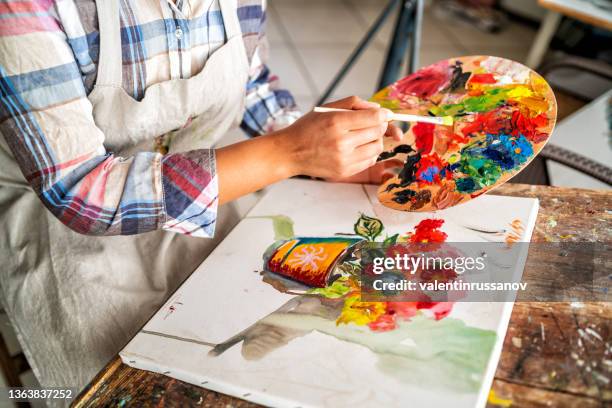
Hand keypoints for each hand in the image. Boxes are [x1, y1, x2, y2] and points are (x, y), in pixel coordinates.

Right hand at [280, 96, 401, 179]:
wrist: (290, 152)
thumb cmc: (308, 128)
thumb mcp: (326, 108)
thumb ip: (353, 103)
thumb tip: (378, 110)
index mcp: (336, 122)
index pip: (374, 118)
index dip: (384, 115)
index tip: (384, 114)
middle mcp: (341, 142)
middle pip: (378, 132)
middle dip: (380, 126)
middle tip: (374, 123)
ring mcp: (343, 160)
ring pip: (377, 148)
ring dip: (376, 140)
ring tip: (365, 136)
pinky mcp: (344, 172)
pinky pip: (370, 161)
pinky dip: (369, 152)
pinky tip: (359, 147)